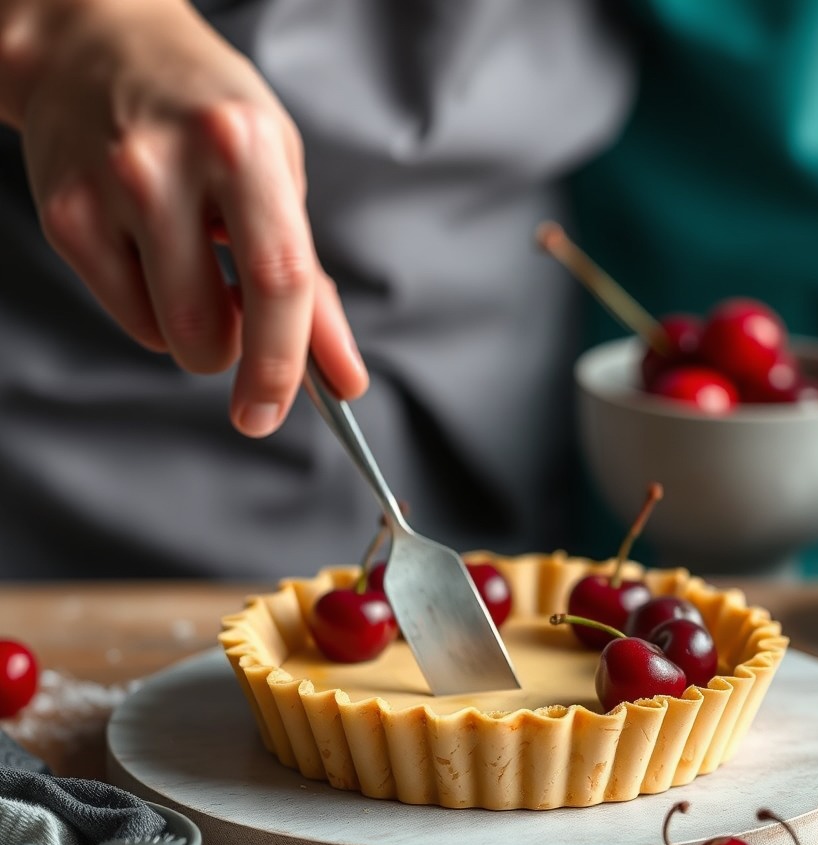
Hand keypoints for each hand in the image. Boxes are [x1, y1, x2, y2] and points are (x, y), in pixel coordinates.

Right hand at [1, 0, 367, 435]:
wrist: (99, 49)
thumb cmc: (209, 121)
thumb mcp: (280, 181)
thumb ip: (311, 288)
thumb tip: (343, 379)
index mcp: (244, 146)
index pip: (276, 279)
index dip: (283, 362)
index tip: (275, 411)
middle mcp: (167, 163)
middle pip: (210, 328)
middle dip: (236, 355)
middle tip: (241, 316)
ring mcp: (106, 189)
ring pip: (167, 335)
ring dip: (196, 332)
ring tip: (195, 265)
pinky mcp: (65, 216)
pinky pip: (129, 318)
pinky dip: (154, 311)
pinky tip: (152, 253)